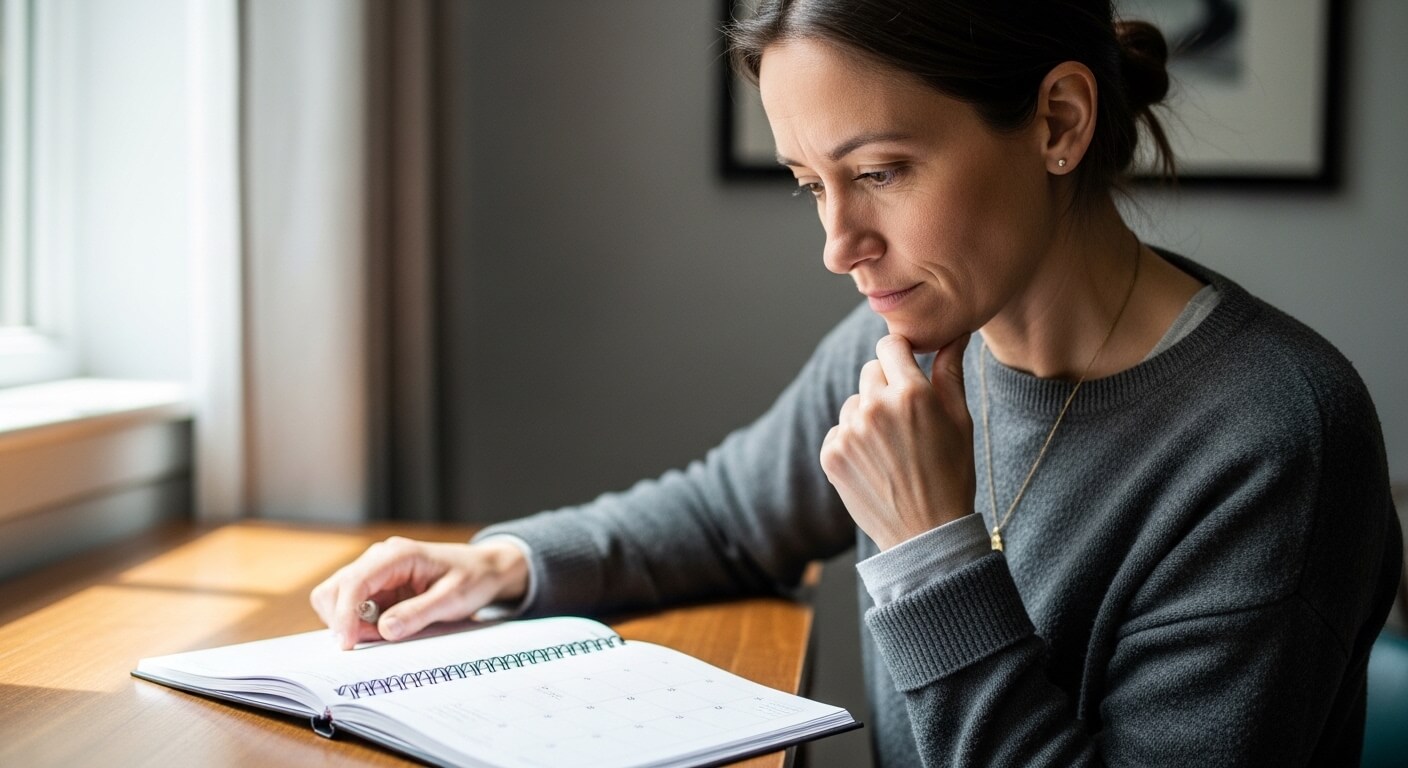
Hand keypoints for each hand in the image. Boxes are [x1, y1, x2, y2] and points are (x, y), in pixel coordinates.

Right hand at [309, 537, 529, 649]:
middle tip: (374, 642)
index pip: (354, 582)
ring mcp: (374, 572)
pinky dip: (360, 625)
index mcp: (397, 554)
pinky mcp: (376, 587)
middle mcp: (378, 559)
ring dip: (351, 624)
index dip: (344, 615)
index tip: (348, 645)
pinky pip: (352, 608)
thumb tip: (384, 630)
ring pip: (337, 600)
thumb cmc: (472, 578)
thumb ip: (418, 613)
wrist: (483, 570)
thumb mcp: (453, 599)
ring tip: (387, 634)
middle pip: (334, 590)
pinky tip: (387, 629)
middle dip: (343, 621)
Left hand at [820, 333, 975, 549]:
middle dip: (886, 386)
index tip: (908, 369)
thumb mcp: (960, 421)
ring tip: (892, 448)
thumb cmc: (952, 474)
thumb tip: (953, 334)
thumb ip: (950, 372)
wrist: (926, 533)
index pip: (890, 345)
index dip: (900, 355)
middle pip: (870, 371)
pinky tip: (876, 464)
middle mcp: (875, 408)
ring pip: (854, 403)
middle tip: (906, 419)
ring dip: (868, 415)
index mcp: (910, 393)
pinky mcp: (831, 454)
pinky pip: (839, 431)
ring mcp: (849, 432)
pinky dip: (852, 442)